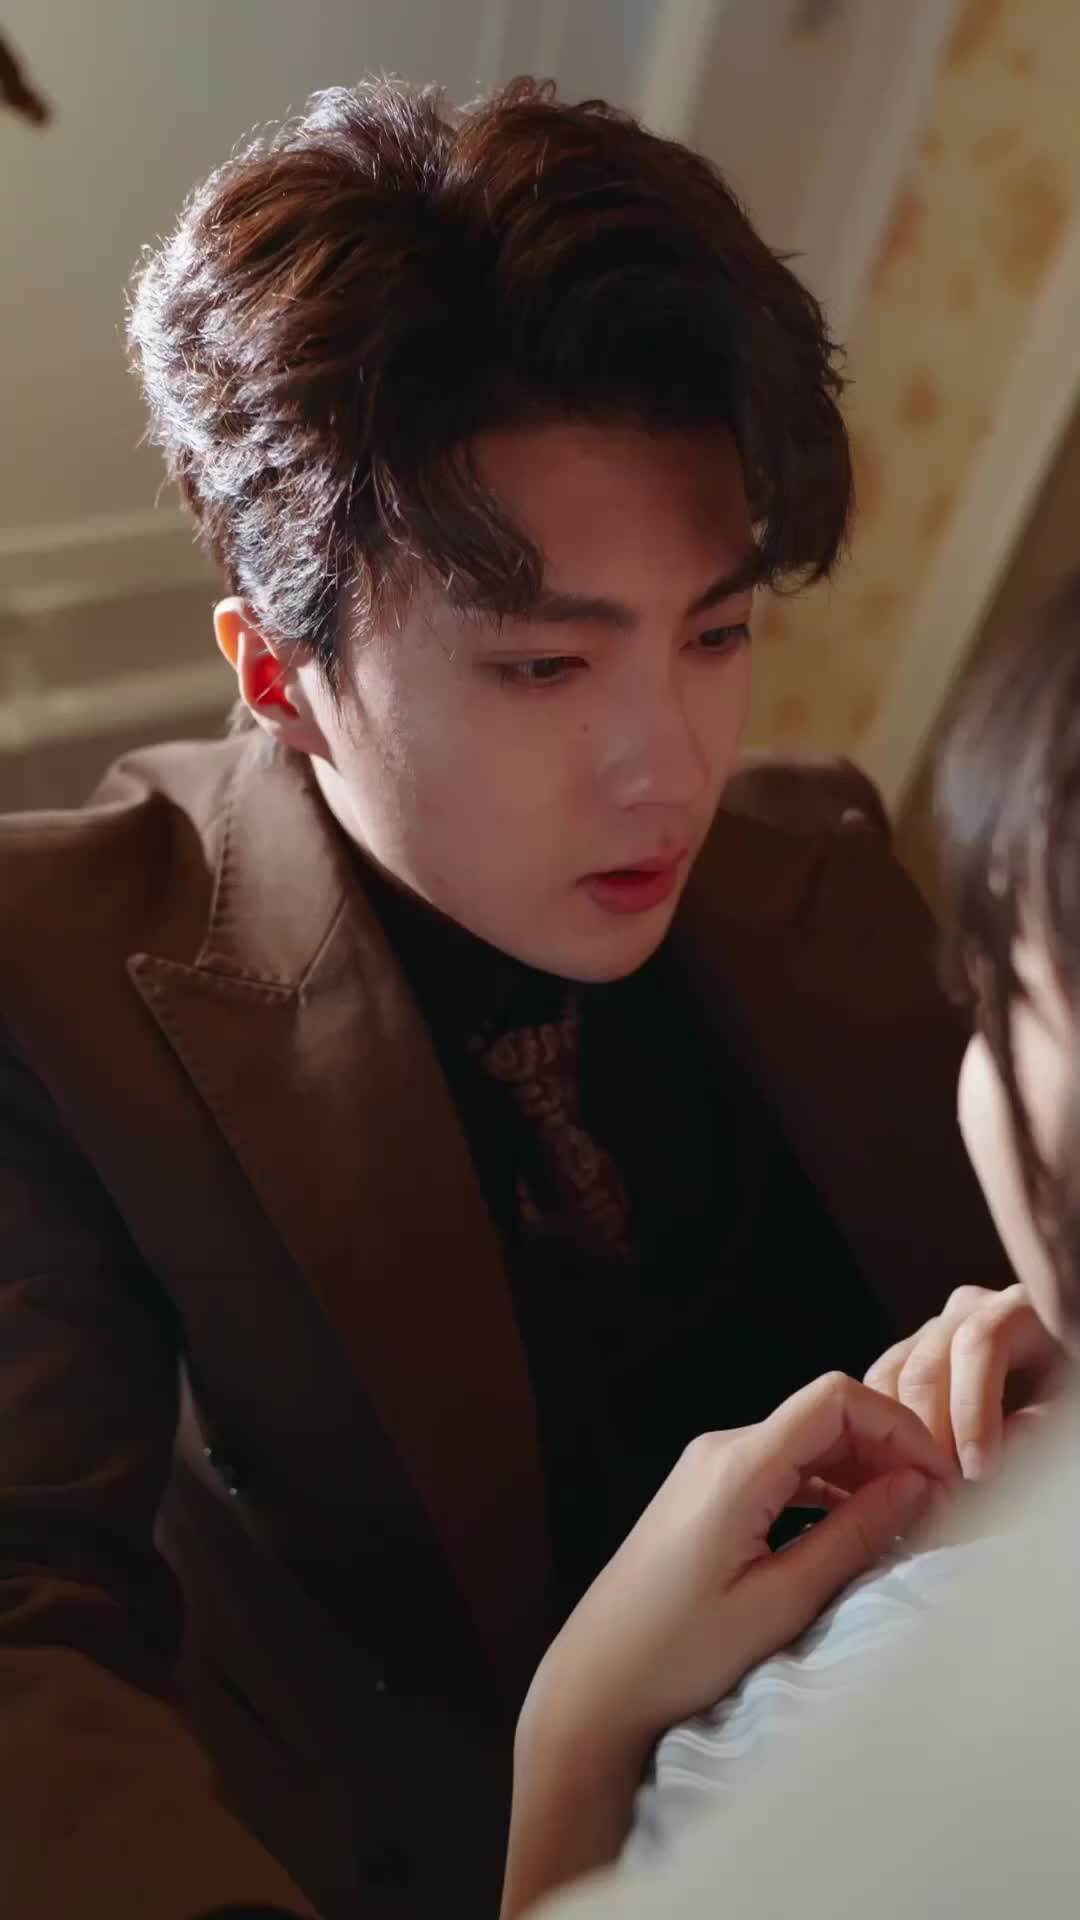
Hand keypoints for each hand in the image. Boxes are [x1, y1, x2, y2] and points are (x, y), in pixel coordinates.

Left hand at [501, 1373, 951, 1916]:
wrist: (597, 1681)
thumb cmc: (681, 1653)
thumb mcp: (781, 1601)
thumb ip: (852, 1537)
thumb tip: (916, 1487)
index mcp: (738, 1464)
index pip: (836, 1398)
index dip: (899, 1427)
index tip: (941, 1479)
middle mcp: (721, 1449)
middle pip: (824, 1417)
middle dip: (887, 1451)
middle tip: (934, 1511)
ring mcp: (709, 1469)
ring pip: (806, 1443)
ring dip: (860, 1473)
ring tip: (903, 1526)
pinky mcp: (706, 1494)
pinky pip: (781, 1470)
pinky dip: (826, 1490)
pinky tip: (854, 1531)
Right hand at [864, 1283, 1063, 1480]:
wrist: (1050, 1393)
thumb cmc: (1062, 1398)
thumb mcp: (1064, 1413)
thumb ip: (1031, 1432)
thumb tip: (979, 1464)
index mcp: (1017, 1311)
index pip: (979, 1344)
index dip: (973, 1409)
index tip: (979, 1467)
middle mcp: (968, 1309)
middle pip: (927, 1365)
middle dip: (933, 1434)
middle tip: (947, 1489)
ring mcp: (933, 1328)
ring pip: (892, 1377)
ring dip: (903, 1438)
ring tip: (927, 1485)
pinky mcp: (909, 1352)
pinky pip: (880, 1387)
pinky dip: (887, 1430)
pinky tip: (906, 1467)